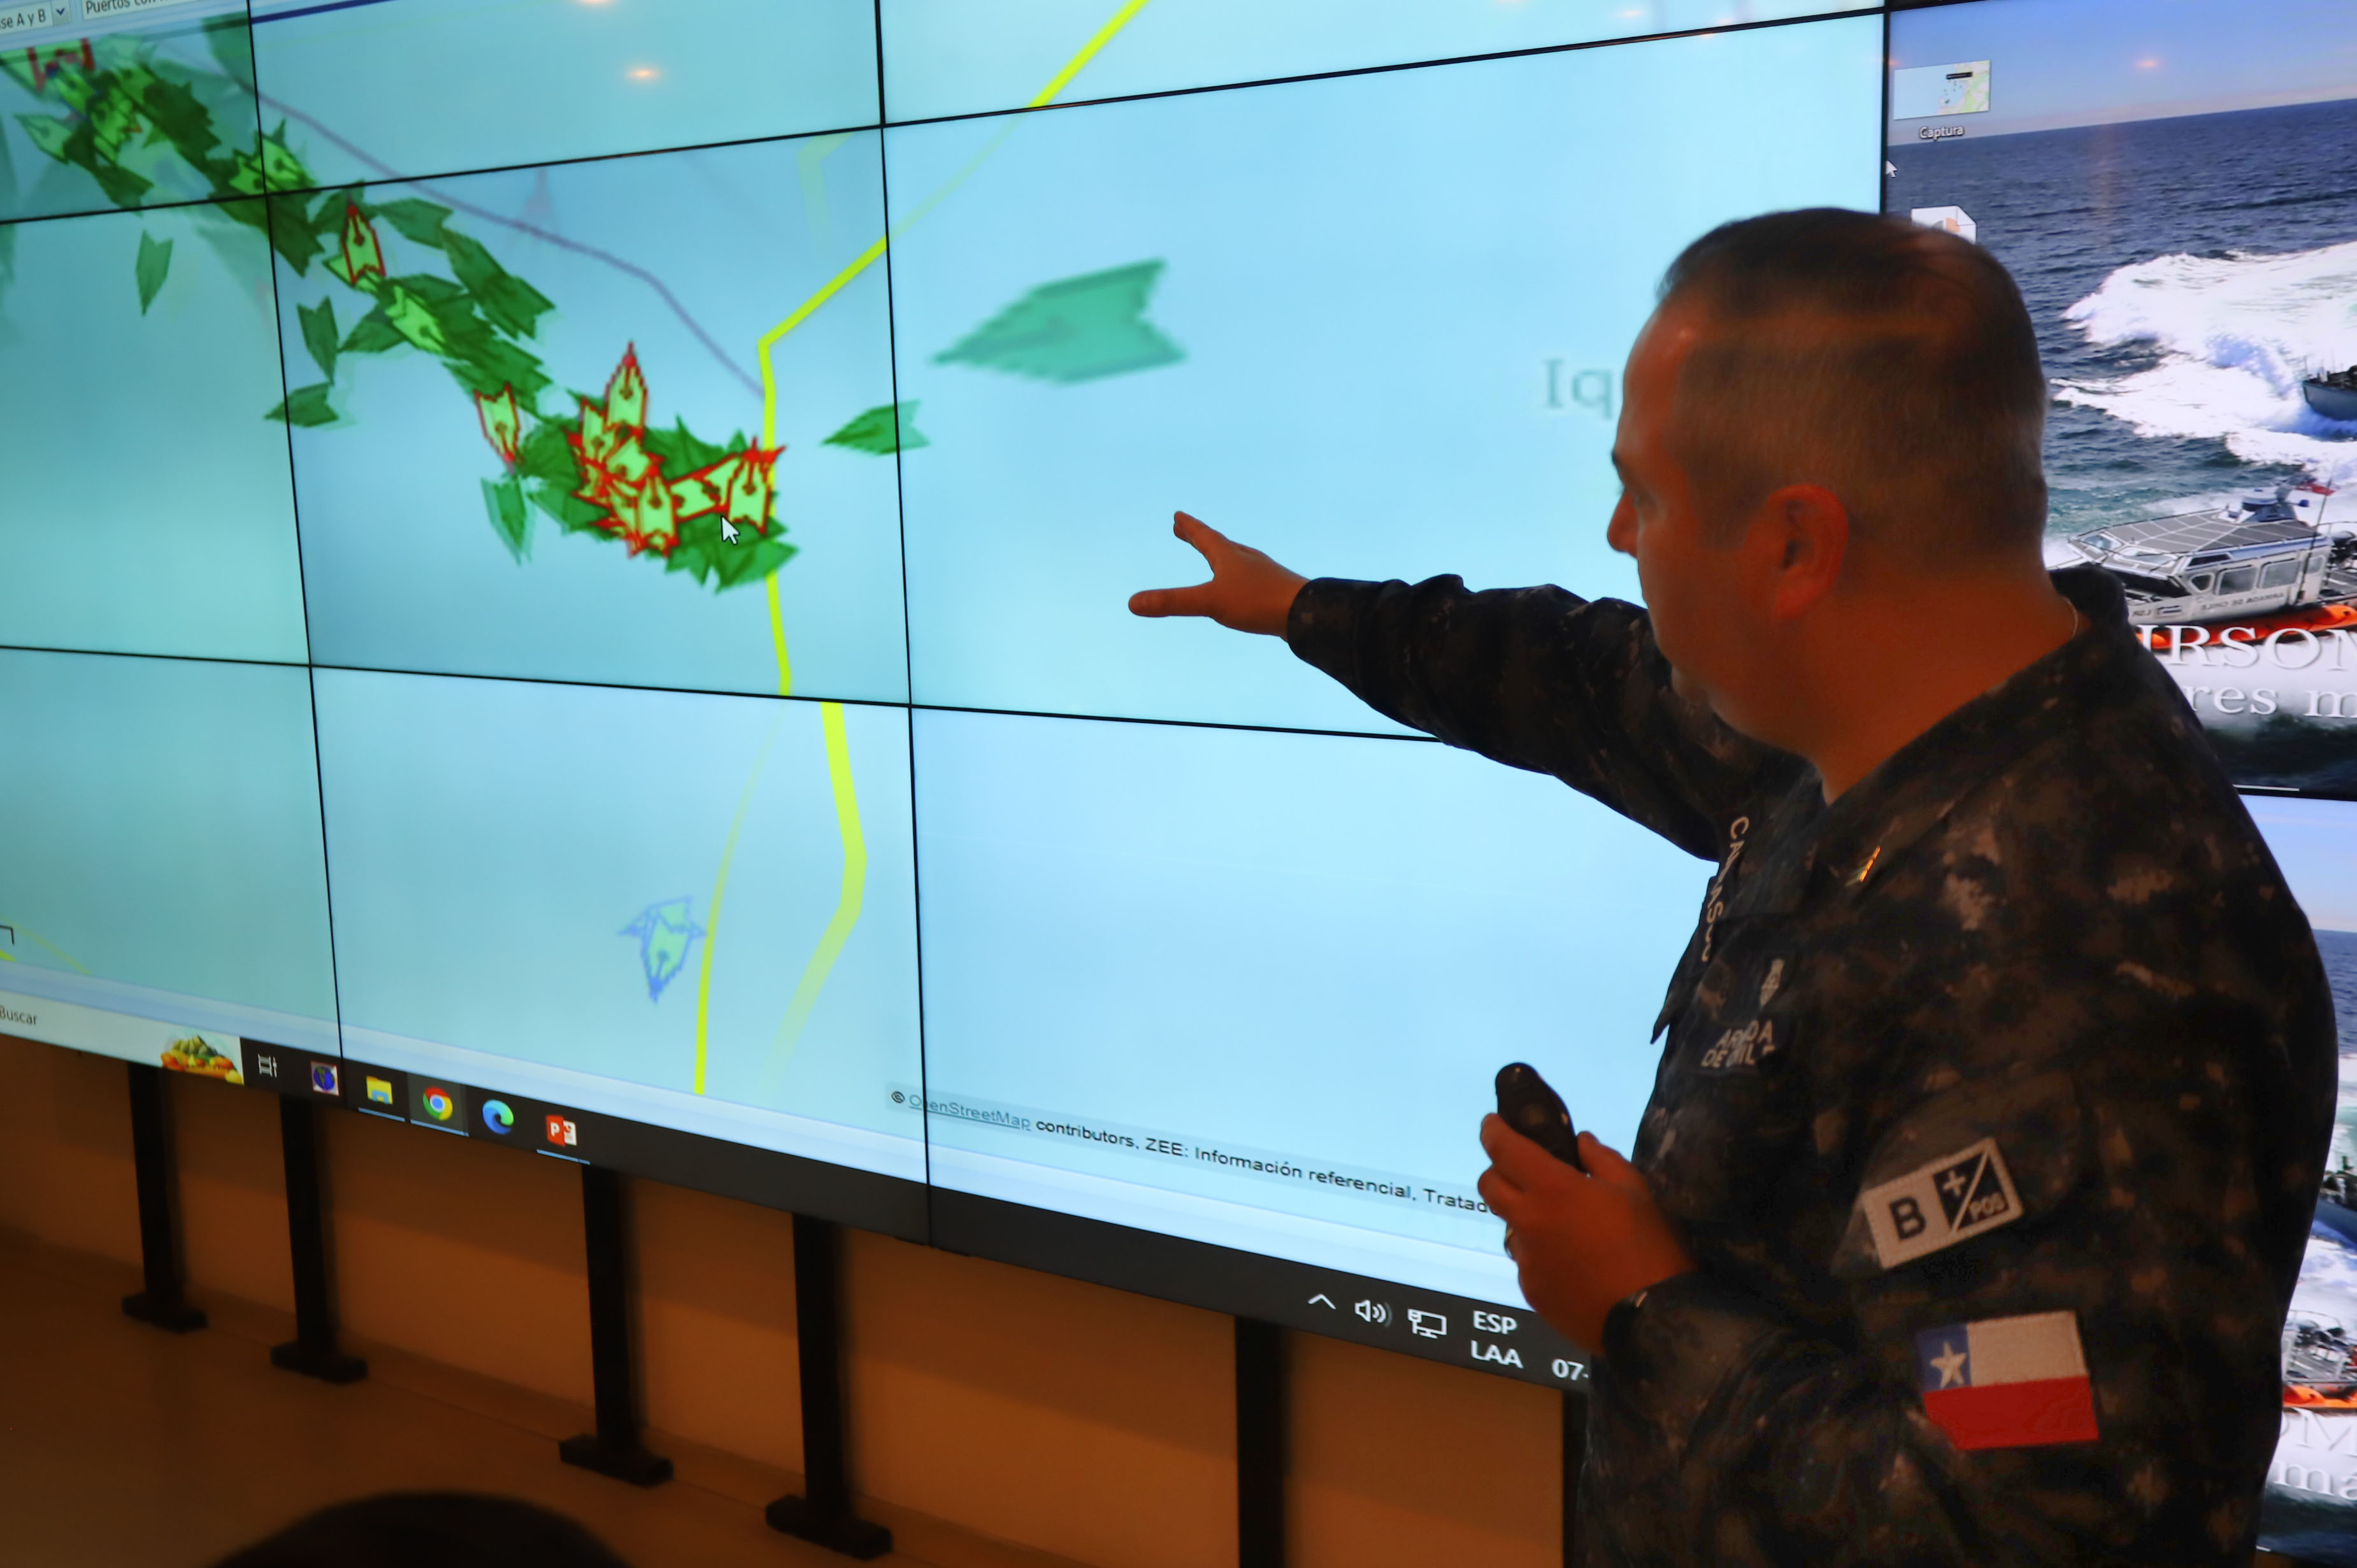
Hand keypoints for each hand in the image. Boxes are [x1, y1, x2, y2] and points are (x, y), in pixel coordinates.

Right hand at [1128, 512, 1306, 635]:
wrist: (1306, 613)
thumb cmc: (1257, 602)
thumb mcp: (1210, 602)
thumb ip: (1173, 603)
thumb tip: (1132, 603)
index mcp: (1229, 556)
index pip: (1203, 536)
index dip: (1189, 528)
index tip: (1178, 516)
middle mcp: (1247, 559)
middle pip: (1219, 544)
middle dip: (1200, 537)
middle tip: (1186, 530)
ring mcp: (1264, 573)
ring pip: (1238, 559)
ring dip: (1223, 555)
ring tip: (1218, 556)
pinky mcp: (1276, 590)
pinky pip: (1253, 578)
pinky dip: (1240, 576)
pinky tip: (1247, 587)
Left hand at [1478, 1116, 1694, 1352]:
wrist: (1654, 1321)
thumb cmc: (1651, 1247)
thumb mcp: (1636, 1192)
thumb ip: (1602, 1161)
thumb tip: (1581, 1143)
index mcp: (1551, 1191)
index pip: (1504, 1150)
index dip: (1493, 1132)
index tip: (1492, 1124)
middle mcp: (1528, 1223)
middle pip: (1490, 1187)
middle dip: (1499, 1171)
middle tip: (1526, 1172)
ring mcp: (1526, 1261)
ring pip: (1512, 1227)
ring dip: (1527, 1218)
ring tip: (1567, 1227)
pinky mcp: (1531, 1292)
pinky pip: (1528, 1262)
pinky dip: (1542, 1254)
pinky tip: (1575, 1264)